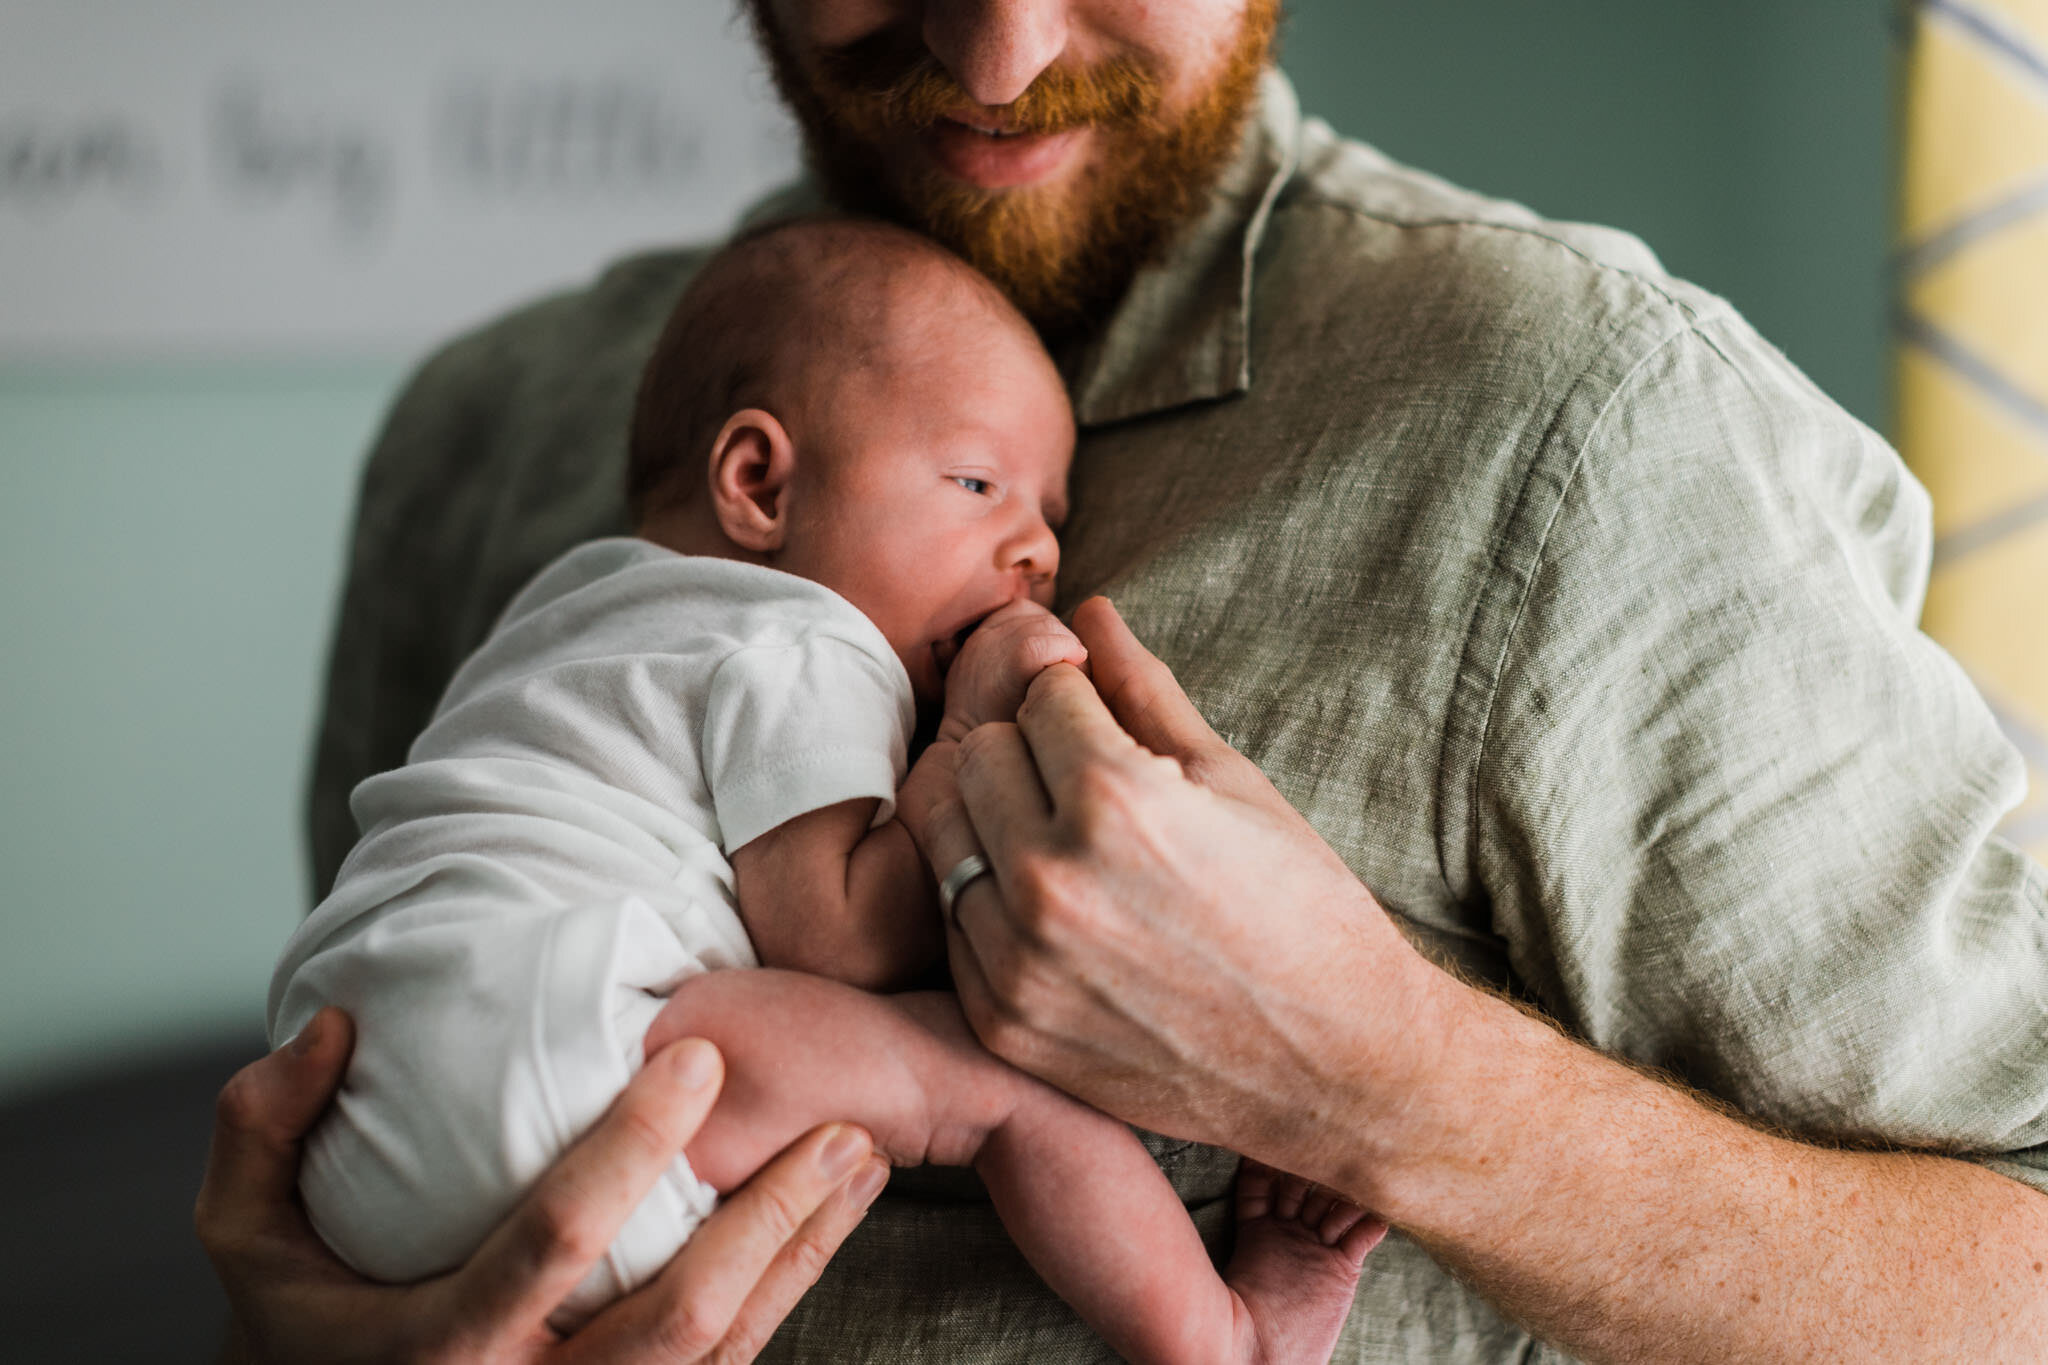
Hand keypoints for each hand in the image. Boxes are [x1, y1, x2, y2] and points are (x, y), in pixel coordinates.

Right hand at [196, 1008, 888, 1363]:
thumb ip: (262, 1130)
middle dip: (769, 1219)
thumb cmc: (298, 1336)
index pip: (556, 1239)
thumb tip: (334, 1029)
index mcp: (439, 1350)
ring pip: (724, 1353)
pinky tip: (827, 1226)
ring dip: (804, 1254)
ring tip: (862, 1164)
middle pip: (679, 1317)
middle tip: (836, 1130)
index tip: (696, 1054)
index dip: (633, 1145)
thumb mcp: (243, 1241)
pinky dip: (786, 1295)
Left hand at [921, 598, 1446, 1180]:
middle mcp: (1051, 879)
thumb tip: (1091, 611)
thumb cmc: (1302, 911)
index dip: (1079, 703)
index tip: (1108, 728)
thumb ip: (1145, 690)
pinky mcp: (1004, 1022)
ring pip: (945, 835)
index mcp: (1116, 801)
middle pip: (978, 754)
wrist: (1335, 1065)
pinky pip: (953, 922)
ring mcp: (1019, 960)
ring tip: (1062, 841)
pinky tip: (1055, 909)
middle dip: (1029, 753)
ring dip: (996, 824)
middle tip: (1085, 783)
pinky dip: (990, 902)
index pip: (1040, 697)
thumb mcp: (1232, 782)